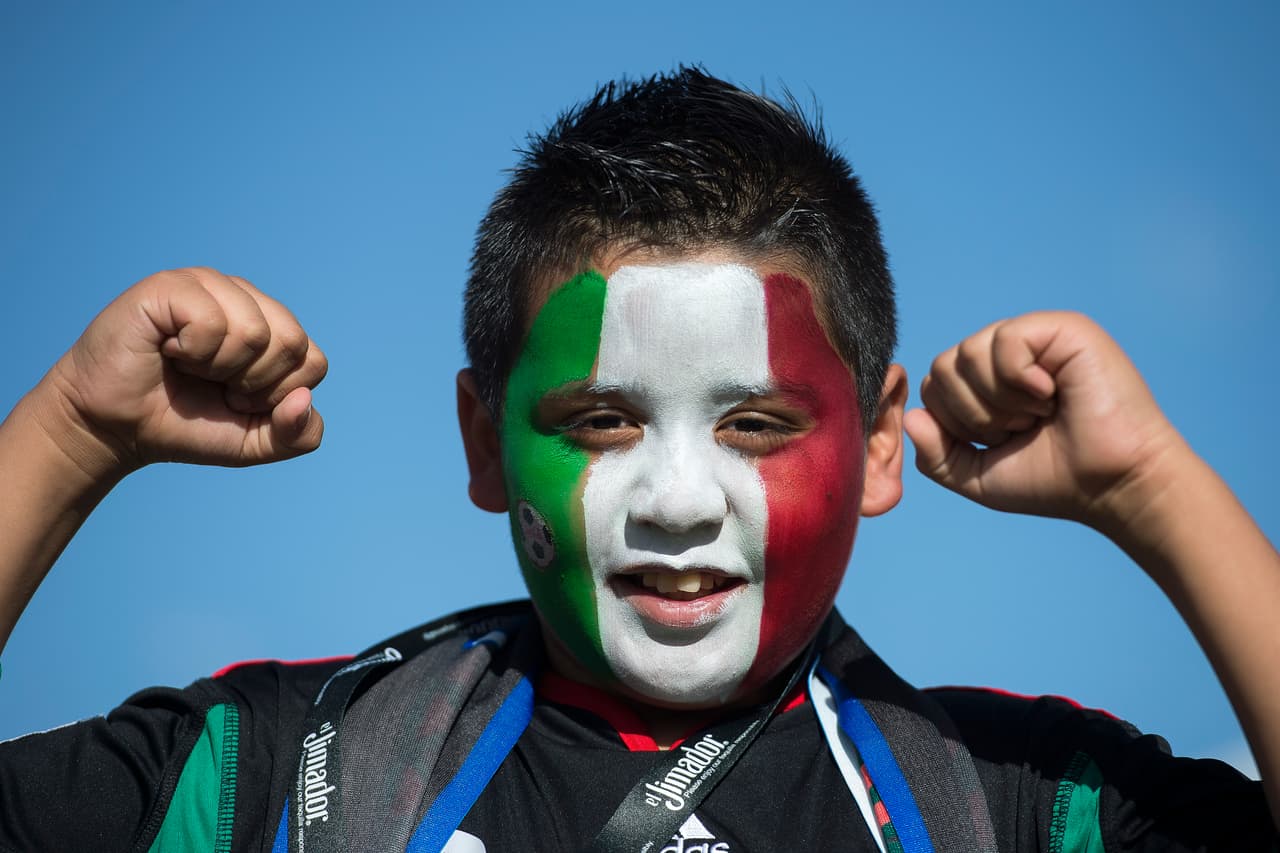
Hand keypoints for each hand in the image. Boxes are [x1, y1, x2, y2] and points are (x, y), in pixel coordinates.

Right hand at [36, 267, 326, 477]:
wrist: (114, 427)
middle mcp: (246, 299)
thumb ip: (297, 435)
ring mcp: (209, 286)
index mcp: (272, 327)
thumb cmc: (185, 425)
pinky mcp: (172, 285)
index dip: (276, 396)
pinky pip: (213, 320)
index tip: (237, 399)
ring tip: (189, 365)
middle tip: (214, 383)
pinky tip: (168, 349)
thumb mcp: (253, 443)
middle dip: (253, 382)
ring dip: (219, 367)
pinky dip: (192, 351)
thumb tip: (303, 399)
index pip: (313, 362)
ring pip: (256, 331)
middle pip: (293, 342)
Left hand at [903, 311, 1183, 530]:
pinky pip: (1005, 339)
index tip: (999, 441)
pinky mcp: (1061, 329)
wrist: (1111, 484)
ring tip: (1037, 414)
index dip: (955, 422)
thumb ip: (936, 455)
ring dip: (998, 401)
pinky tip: (1049, 394)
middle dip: (973, 413)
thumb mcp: (977, 475)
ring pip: (967, 353)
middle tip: (1020, 428)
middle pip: (943, 367)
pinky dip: (1018, 378)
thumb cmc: (1053, 480)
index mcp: (987, 384)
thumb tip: (913, 418)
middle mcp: (1007, 356)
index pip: (934, 386)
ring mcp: (1033, 339)